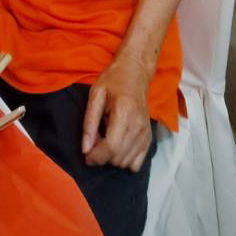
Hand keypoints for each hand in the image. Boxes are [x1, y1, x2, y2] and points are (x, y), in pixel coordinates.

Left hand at [81, 53, 153, 170]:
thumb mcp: (96, 94)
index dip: (96, 156)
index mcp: (124, 112)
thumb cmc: (113, 80)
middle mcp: (138, 125)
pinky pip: (137, 163)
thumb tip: (85, 149)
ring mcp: (146, 132)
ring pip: (127, 163)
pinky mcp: (149, 137)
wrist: (135, 72)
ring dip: (113, 158)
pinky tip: (118, 146)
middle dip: (102, 156)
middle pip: (118, 158)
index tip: (86, 155)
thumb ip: (89, 122)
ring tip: (106, 140)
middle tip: (95, 141)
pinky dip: (125, 160)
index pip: (111, 147)